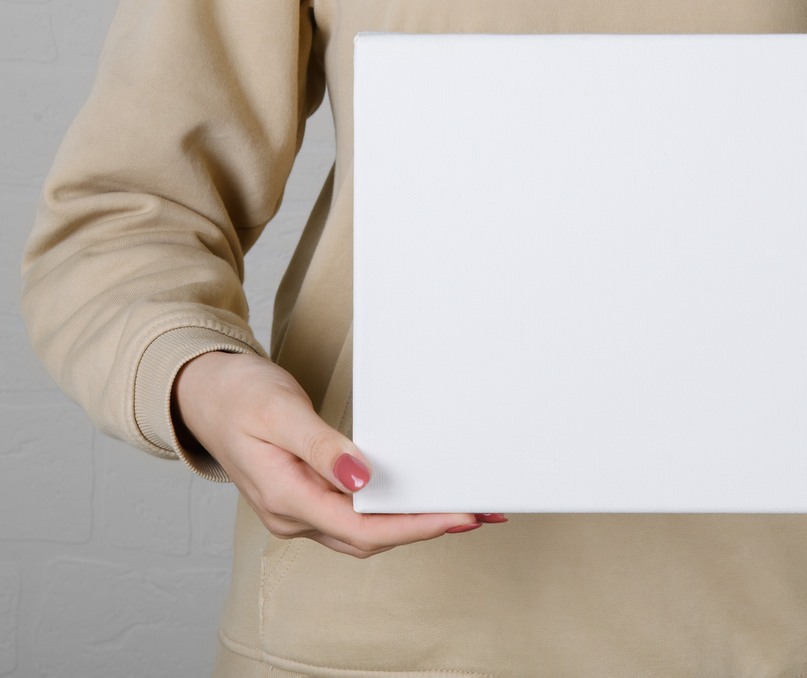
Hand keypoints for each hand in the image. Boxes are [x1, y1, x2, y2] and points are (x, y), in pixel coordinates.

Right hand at [173, 351, 506, 557]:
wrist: (203, 393)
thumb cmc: (238, 395)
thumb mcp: (280, 412)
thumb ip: (322, 447)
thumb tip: (362, 479)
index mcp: (285, 497)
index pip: (362, 529)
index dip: (415, 526)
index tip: (458, 515)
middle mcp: (292, 515)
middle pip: (370, 540)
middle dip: (426, 529)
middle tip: (478, 512)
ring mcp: (298, 511)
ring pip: (365, 534)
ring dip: (414, 524)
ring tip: (461, 508)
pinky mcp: (307, 499)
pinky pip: (356, 518)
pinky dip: (392, 513)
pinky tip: (419, 501)